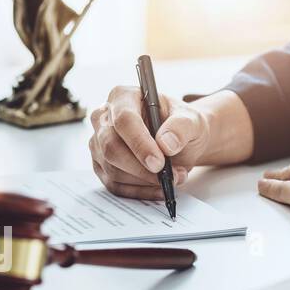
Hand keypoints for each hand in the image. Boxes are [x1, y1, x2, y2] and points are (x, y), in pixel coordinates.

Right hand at [89, 87, 250, 199]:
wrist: (177, 141)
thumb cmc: (180, 125)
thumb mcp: (191, 120)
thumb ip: (182, 127)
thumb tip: (166, 144)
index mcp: (122, 97)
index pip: (123, 120)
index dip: (139, 143)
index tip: (158, 162)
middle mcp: (103, 118)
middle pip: (110, 147)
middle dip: (140, 167)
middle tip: (168, 176)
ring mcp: (98, 143)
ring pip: (112, 169)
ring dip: (144, 181)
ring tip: (173, 178)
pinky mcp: (101, 166)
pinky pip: (115, 186)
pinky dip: (139, 192)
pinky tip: (158, 189)